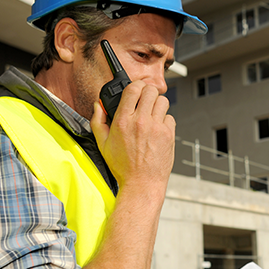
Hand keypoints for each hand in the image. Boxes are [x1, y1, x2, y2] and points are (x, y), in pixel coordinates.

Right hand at [91, 80, 175, 196]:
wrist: (142, 183)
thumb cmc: (123, 166)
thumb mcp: (102, 144)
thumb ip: (98, 121)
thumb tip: (98, 105)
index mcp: (123, 121)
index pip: (133, 89)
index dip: (135, 86)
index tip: (135, 91)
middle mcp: (141, 121)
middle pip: (150, 90)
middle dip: (147, 93)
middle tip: (145, 101)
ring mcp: (157, 127)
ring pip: (163, 101)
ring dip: (157, 105)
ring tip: (152, 114)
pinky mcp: (169, 134)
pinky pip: (170, 117)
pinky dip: (165, 120)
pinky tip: (158, 129)